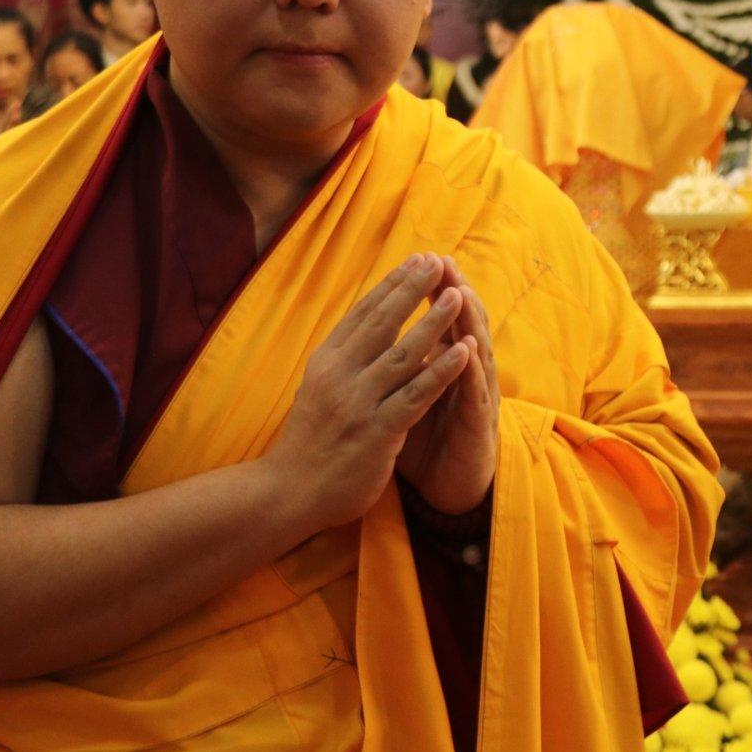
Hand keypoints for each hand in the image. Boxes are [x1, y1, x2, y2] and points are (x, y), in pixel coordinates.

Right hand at [263, 255, 470, 535]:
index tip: (416, 259)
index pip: (363, 313)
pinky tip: (465, 351)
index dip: (392, 284)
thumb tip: (369, 323)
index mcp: (326, 361)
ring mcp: (359, 403)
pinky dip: (443, 371)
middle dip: (413, 289)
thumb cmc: (309, 440)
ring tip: (457, 295)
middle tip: (438, 261)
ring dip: (433, 322)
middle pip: (383, 323)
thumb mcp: (318, 388)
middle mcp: (340, 375)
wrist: (287, 492)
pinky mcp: (378, 432)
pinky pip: (416, 395)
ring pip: (403, 354)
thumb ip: (343, 358)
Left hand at [398, 257, 500, 515]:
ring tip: (459, 290)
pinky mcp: (479, 425)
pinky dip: (471, 369)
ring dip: (468, 320)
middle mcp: (464, 376)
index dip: (428, 293)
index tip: (415, 259)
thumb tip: (369, 338)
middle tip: (441, 260)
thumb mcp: (403, 401)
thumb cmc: (426, 445)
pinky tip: (470, 347)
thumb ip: (395, 370)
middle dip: (450, 291)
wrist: (450, 492)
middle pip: (461, 325)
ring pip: (475, 351)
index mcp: (443, 367)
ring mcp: (475, 398)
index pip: (437, 320)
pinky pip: (475, 393)